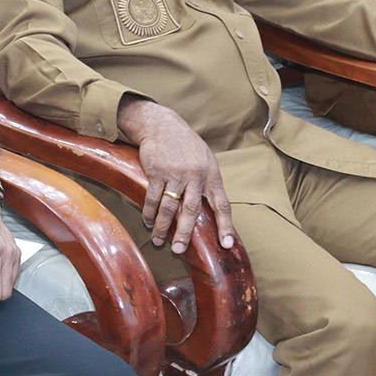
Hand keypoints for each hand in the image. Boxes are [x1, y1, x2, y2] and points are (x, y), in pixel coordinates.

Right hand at [119, 99, 235, 252]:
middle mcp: (195, 176)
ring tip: (159, 241)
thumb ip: (208, 183)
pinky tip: (148, 221)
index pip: (222, 204)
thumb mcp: (205, 160)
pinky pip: (153, 197)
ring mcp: (175, 174)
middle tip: (178, 250)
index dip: (225, 226)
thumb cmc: (186, 145)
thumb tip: (211, 209)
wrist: (163, 125)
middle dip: (184, 233)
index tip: (227, 245)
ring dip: (162, 226)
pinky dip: (149, 212)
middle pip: (191, 210)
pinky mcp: (157, 172)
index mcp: (211, 175)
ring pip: (169, 207)